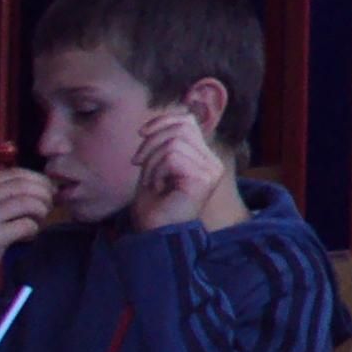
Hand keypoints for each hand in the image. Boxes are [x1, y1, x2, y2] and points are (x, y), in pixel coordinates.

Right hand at [0, 167, 51, 306]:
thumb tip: (44, 183)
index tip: (50, 190)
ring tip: (38, 220)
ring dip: (41, 211)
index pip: (15, 173)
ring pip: (28, 203)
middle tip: (50, 205)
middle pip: (24, 186)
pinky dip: (34, 229)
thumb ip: (4, 194)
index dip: (39, 180)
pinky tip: (28, 236)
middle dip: (44, 194)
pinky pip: (26, 225)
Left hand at [131, 106, 229, 229]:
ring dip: (152, 161)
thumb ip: (165, 144)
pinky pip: (172, 157)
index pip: (188, 122)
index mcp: (204, 158)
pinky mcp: (204, 178)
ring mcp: (211, 170)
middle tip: (138, 163)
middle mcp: (213, 162)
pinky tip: (157, 187)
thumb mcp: (157, 166)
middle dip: (151, 142)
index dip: (163, 120)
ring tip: (150, 181)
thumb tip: (166, 116)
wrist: (155, 235)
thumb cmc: (154, 206)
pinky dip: (156, 170)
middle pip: (181, 128)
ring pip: (173, 143)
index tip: (141, 134)